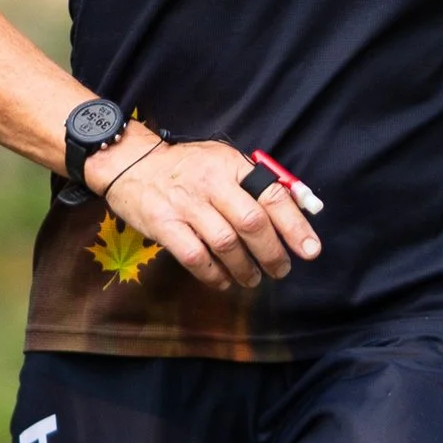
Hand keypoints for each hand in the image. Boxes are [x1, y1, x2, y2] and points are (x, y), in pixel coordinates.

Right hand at [86, 132, 322, 290]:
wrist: (132, 164)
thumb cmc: (187, 168)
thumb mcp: (223, 162)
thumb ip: (257, 184)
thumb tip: (298, 210)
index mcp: (231, 165)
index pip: (272, 195)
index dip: (294, 226)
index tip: (310, 250)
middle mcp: (211, 183)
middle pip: (251, 222)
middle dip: (272, 253)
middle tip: (280, 270)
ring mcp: (186, 205)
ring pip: (225, 244)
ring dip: (245, 268)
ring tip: (253, 278)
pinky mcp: (164, 225)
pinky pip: (196, 257)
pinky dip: (215, 275)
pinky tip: (224, 281)